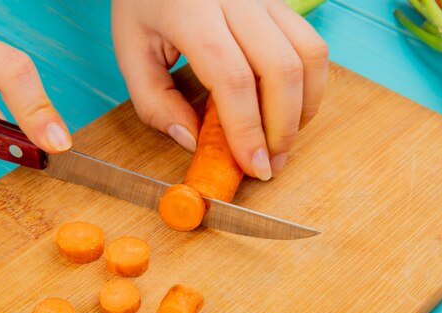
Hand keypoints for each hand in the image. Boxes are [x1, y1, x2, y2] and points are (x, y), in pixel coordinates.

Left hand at [112, 0, 327, 179]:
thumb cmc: (145, 4)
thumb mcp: (130, 51)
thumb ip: (154, 102)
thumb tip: (193, 142)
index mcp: (191, 13)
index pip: (233, 78)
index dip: (247, 129)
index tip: (254, 167)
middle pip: (280, 69)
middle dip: (281, 128)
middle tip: (270, 164)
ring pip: (306, 55)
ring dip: (302, 109)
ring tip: (282, 141)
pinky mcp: (280, 1)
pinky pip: (311, 44)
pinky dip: (310, 84)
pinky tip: (291, 109)